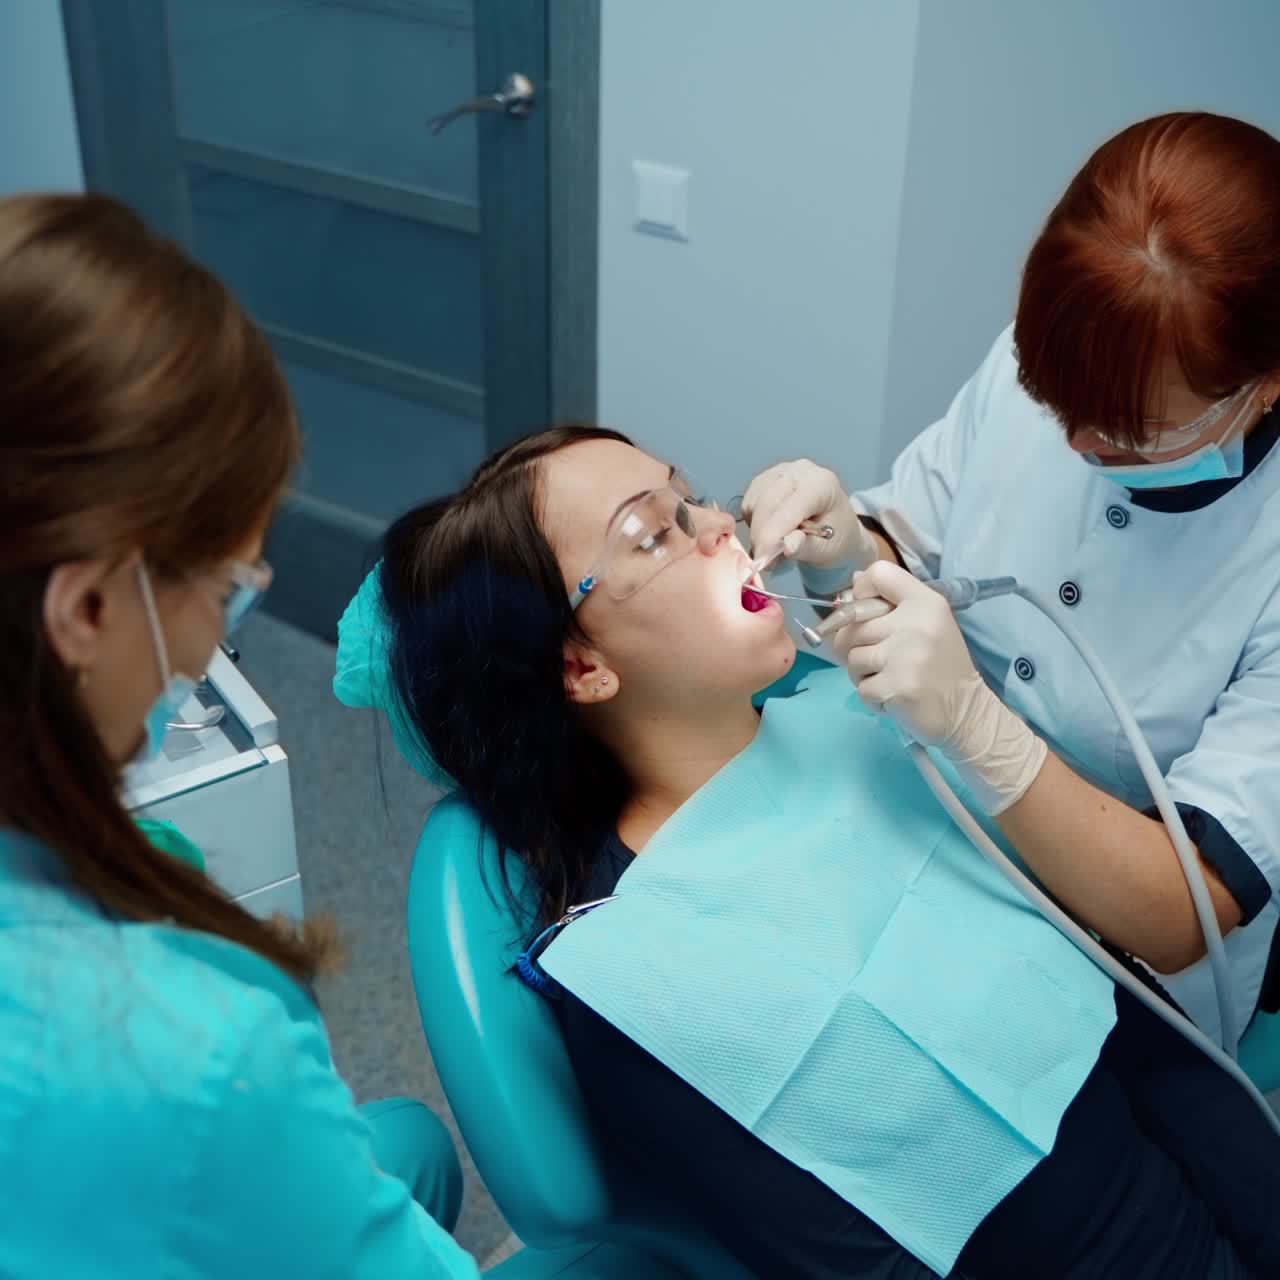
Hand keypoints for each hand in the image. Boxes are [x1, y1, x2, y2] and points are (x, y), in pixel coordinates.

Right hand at [740, 460, 878, 589]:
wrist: (836, 526)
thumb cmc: (835, 537)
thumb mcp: (826, 548)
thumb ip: (806, 547)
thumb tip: (786, 547)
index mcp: (821, 484)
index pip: (789, 508)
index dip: (772, 536)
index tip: (763, 561)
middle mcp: (800, 471)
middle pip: (767, 503)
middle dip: (761, 536)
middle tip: (767, 562)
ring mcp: (780, 471)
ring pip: (754, 504)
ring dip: (757, 531)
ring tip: (775, 546)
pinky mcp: (765, 478)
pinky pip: (749, 503)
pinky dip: (754, 522)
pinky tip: (771, 530)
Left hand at [832, 562, 1046, 814]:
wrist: (967, 710)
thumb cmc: (941, 665)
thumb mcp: (927, 623)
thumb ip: (893, 600)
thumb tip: (855, 580)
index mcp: (925, 602)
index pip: (878, 573)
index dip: (862, 593)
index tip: (870, 615)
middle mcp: (915, 623)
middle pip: (853, 623)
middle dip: (856, 646)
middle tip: (882, 660)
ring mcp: (904, 655)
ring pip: (851, 657)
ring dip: (863, 674)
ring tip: (890, 678)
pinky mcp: (896, 686)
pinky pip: (861, 688)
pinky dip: (873, 697)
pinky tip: (894, 696)